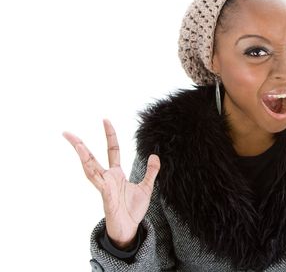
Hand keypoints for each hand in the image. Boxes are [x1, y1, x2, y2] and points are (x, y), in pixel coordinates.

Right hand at [63, 119, 159, 248]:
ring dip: (83, 157)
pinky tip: (88, 165)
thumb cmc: (133, 210)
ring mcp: (105, 187)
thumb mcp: (147, 187)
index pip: (112, 149)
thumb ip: (151, 171)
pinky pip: (100, 184)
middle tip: (67, 133)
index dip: (110, 135)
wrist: (130, 229)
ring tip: (76, 144)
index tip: (105, 120)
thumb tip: (154, 155)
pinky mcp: (107, 198)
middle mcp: (107, 178)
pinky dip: (96, 175)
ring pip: (90, 169)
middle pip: (91, 158)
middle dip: (80, 145)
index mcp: (116, 174)